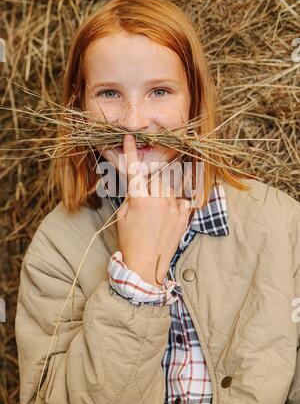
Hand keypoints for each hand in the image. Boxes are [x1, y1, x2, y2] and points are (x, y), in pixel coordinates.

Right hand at [115, 133, 191, 286]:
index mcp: (140, 200)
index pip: (135, 170)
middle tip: (148, 185)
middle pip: (158, 174)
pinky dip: (177, 200)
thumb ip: (131, 196)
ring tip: (158, 204)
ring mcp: (174, 209)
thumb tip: (138, 183)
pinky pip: (183, 198)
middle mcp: (159, 201)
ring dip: (164, 187)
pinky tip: (169, 210)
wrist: (146, 265)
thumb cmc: (130, 242)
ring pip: (171, 184)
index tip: (129, 137)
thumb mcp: (123, 217)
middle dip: (152, 175)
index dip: (130, 151)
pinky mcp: (184, 217)